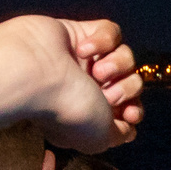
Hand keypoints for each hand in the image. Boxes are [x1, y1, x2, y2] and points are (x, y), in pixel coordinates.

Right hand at [23, 18, 142, 153]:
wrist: (36, 73)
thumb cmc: (67, 110)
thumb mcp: (98, 138)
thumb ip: (119, 135)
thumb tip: (129, 131)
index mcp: (88, 114)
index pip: (126, 110)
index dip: (134, 110)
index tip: (129, 113)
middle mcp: (86, 88)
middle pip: (131, 83)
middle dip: (125, 89)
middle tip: (104, 93)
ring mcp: (83, 61)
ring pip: (126, 57)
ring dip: (118, 65)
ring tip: (97, 71)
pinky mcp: (79, 33)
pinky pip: (111, 31)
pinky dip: (104, 40)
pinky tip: (83, 49)